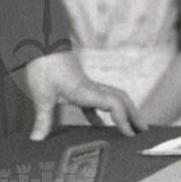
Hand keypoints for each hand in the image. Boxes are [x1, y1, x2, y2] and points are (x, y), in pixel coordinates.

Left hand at [19, 52, 140, 139]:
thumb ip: (42, 118)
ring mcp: (85, 85)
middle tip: (144, 131)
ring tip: (130, 129)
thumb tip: (36, 140)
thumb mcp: (41, 94)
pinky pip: (94, 101)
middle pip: (121, 98)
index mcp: (86, 90)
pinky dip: (100, 113)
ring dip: (122, 112)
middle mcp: (90, 87)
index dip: (124, 119)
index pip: (114, 104)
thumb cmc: (42, 65)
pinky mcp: (77, 85)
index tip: (130, 134)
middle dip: (134, 114)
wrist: (38, 41)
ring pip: (111, 98)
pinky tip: (99, 125)